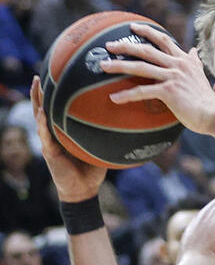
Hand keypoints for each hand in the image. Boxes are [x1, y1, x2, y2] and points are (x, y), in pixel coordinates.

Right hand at [30, 77, 106, 200]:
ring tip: (37, 85)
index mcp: (63, 132)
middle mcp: (54, 134)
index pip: (58, 109)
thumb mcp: (99, 147)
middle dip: (40, 91)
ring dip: (36, 100)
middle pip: (44, 108)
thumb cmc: (92, 169)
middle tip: (40, 74)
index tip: (58, 77)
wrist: (83, 191)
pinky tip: (43, 113)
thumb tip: (127, 120)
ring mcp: (49, 142)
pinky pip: (45, 135)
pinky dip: (43, 124)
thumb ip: (106, 134)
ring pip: (39, 117)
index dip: (56, 94)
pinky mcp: (49, 152)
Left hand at [104, 23, 214, 133]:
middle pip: (146, 50)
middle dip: (125, 45)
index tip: (132, 27)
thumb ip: (194, 62)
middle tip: (108, 45)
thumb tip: (194, 50)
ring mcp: (172, 76)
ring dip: (119, 66)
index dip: (147, 32)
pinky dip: (126, 94)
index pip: (163, 40)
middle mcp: (177, 64)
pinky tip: (114, 98)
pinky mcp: (169, 91)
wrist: (214, 113)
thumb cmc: (206, 98)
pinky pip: (142, 91)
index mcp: (184, 60)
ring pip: (140, 67)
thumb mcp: (200, 75)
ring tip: (103, 66)